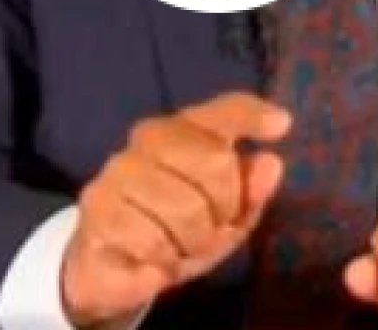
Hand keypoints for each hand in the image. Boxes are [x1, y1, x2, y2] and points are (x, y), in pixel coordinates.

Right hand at [60, 92, 289, 327]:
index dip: (253, 115)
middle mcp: (146, 139)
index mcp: (182, 129)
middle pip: (215, 166)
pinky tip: (150, 263)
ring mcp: (117, 171)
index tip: (281, 125)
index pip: (222, 111)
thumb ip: (251, 188)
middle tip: (208, 232)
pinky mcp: (96, 210)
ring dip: (190, 245)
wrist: (110, 266)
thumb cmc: (177, 229)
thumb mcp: (224, 215)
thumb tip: (272, 162)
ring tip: (176, 249)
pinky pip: (151, 243)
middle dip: (223, 211)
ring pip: (184, 211)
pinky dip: (161, 264)